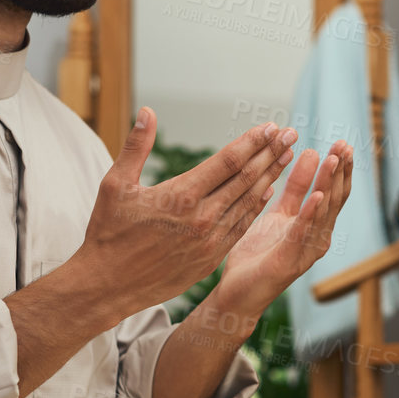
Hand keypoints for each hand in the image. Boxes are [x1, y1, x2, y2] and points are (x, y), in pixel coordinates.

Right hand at [76, 107, 296, 316]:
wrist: (108, 286)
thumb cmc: (108, 232)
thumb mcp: (115, 185)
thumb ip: (136, 146)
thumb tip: (148, 112)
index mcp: (180, 196)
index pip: (227, 161)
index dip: (252, 141)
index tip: (271, 127)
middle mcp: (201, 218)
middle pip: (246, 179)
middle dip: (270, 154)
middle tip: (290, 135)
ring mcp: (210, 241)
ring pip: (249, 203)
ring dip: (270, 177)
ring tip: (287, 157)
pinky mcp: (211, 259)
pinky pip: (241, 227)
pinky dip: (256, 207)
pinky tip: (268, 191)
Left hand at [216, 138, 354, 311]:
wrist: (237, 292)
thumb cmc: (257, 254)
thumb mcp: (277, 213)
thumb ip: (295, 188)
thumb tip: (311, 153)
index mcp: (315, 227)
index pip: (333, 193)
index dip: (339, 169)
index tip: (342, 144)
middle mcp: (317, 239)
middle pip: (334, 200)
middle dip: (339, 172)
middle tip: (343, 145)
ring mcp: (306, 251)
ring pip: (322, 213)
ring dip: (328, 184)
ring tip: (333, 160)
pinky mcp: (289, 261)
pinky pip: (302, 234)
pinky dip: (311, 214)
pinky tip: (316, 196)